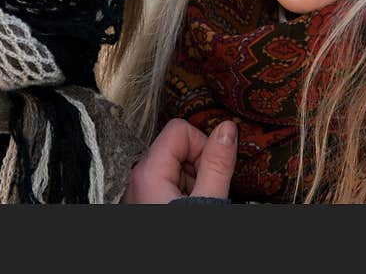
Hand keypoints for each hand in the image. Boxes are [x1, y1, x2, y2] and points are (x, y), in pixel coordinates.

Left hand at [122, 118, 236, 203]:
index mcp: (148, 171)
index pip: (180, 129)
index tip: (209, 172)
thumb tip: (228, 127)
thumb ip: (218, 164)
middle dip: (197, 165)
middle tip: (204, 193)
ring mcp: (138, 187)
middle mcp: (137, 175)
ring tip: (194, 204)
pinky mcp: (143, 198)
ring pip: (174, 163)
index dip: (202, 147)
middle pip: (176, 145)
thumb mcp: (208, 201)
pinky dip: (181, 190)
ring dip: (191, 179)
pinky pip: (166, 180)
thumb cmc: (183, 238)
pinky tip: (185, 208)